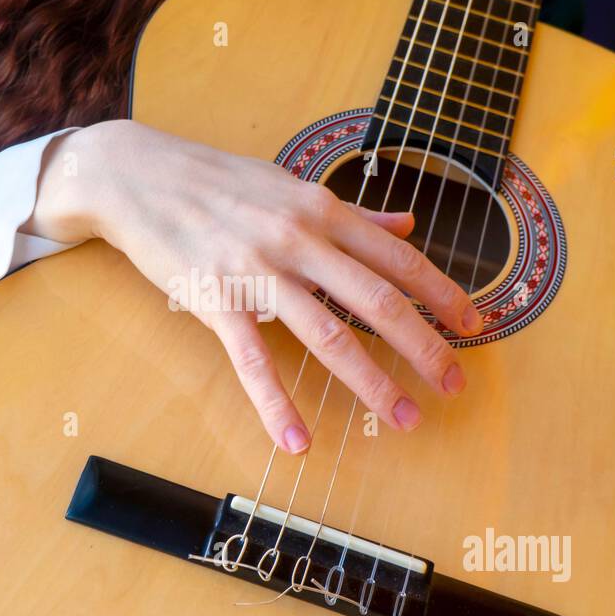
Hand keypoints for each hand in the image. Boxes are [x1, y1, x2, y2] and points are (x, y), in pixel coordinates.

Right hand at [29, 119, 481, 453]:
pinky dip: (276, 404)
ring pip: (328, 334)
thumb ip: (352, 214)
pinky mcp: (216, 301)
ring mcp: (258, 272)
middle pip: (377, 300)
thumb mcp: (290, 187)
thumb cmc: (216, 182)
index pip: (398, 257)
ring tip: (402, 417)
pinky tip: (297, 440)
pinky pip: (253, 361)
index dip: (443, 293)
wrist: (138, 175)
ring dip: (371, 381)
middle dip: (424, 346)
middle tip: (454, 384)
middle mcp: (299, 239)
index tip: (477, 324)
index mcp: (321, 210)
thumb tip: (408, 224)